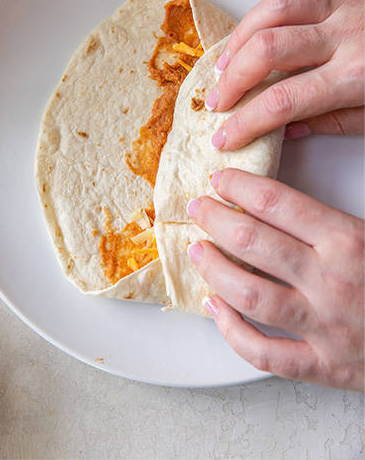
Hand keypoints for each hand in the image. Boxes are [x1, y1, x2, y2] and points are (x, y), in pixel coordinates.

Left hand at [186, 168, 363, 390]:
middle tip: (197, 208)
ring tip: (197, 251)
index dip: (240, 187)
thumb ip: (347, 216)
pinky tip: (214, 308)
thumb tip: (303, 194)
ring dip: (214, 270)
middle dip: (215, 220)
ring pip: (249, 295)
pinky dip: (232, 332)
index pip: (278, 204)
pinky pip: (264, 353)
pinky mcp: (324, 367)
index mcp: (352, 243)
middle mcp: (333, 283)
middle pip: (253, 243)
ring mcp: (325, 328)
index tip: (221, 179)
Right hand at [207, 0, 363, 150]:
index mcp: (358, 75)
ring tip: (226, 63)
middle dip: (231, 79)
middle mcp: (349, 35)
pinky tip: (257, 25)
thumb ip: (333, 122)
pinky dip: (269, 4)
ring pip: (274, 9)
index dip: (245, 122)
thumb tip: (285, 130)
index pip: (282, 101)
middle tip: (218, 101)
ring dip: (240, 38)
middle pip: (267, 51)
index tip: (225, 137)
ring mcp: (348, 4)